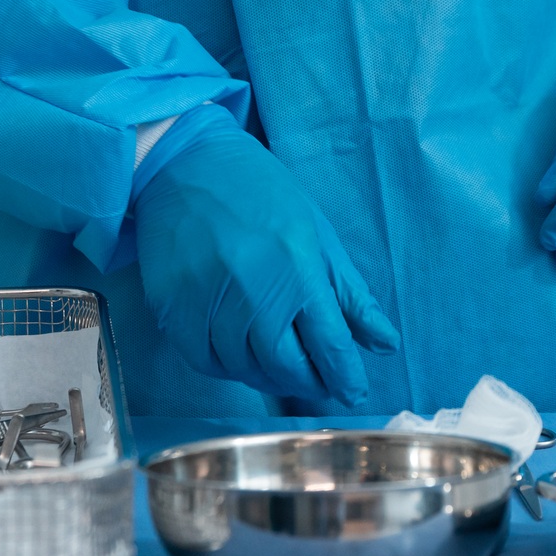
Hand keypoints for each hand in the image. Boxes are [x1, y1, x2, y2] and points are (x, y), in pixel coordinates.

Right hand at [135, 120, 398, 403]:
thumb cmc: (261, 192)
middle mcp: (252, 290)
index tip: (353, 392)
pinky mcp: (171, 307)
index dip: (345, 377)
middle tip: (320, 386)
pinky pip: (204, 360)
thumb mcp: (319, 233)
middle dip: (310, 383)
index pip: (329, 344)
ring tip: (283, 369)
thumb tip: (384, 343)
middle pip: (286, 365)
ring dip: (269, 378)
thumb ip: (350, 294)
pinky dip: (228, 368)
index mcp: (297, 268)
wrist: (186, 163)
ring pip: (243, 368)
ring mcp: (207, 301)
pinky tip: (242, 357)